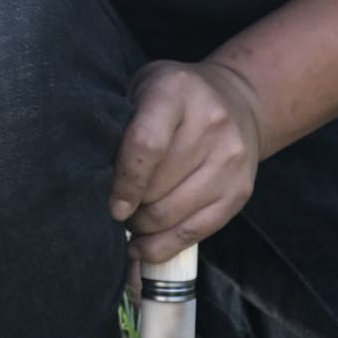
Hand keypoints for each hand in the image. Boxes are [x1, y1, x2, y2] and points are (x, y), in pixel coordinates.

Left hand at [110, 60, 263, 263]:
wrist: (241, 103)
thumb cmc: (177, 101)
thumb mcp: (144, 91)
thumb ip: (122, 126)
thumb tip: (96, 183)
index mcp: (177, 92)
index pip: (146, 146)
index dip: (125, 184)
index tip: (113, 206)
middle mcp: (210, 124)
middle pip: (157, 189)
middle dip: (132, 207)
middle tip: (120, 209)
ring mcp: (229, 161)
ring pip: (172, 216)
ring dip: (145, 227)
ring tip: (134, 220)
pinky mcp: (239, 192)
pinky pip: (194, 232)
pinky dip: (163, 246)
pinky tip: (144, 245)